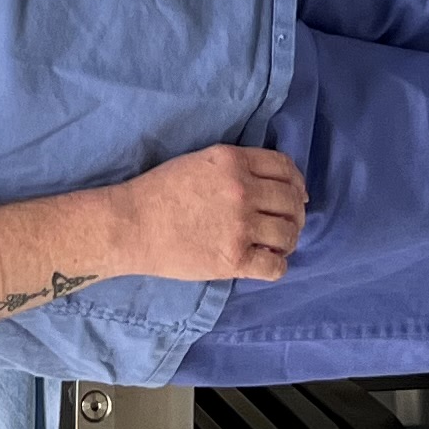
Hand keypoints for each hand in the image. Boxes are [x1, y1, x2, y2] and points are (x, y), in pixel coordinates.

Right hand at [101, 145, 306, 286]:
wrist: (131, 224)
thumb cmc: (159, 192)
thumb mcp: (200, 162)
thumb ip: (235, 168)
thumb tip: (273, 184)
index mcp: (232, 161)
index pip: (284, 167)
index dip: (296, 182)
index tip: (297, 195)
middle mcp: (242, 190)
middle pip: (291, 201)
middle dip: (296, 213)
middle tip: (288, 223)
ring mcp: (239, 225)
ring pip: (289, 234)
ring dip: (288, 240)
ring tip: (277, 245)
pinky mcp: (233, 259)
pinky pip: (275, 266)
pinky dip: (277, 266)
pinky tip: (267, 263)